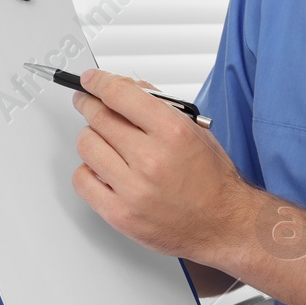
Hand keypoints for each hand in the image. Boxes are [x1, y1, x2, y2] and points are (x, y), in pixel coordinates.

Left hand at [70, 68, 257, 265]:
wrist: (223, 224)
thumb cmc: (213, 180)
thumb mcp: (196, 131)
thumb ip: (160, 107)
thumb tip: (127, 89)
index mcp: (172, 132)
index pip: (120, 95)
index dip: (99, 82)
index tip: (90, 80)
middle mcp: (151, 159)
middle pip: (98, 117)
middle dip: (89, 104)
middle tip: (87, 103)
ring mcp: (133, 188)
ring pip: (86, 146)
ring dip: (91, 137)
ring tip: (103, 140)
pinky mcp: (120, 214)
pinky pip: (82, 180)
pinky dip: (87, 170)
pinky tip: (102, 168)